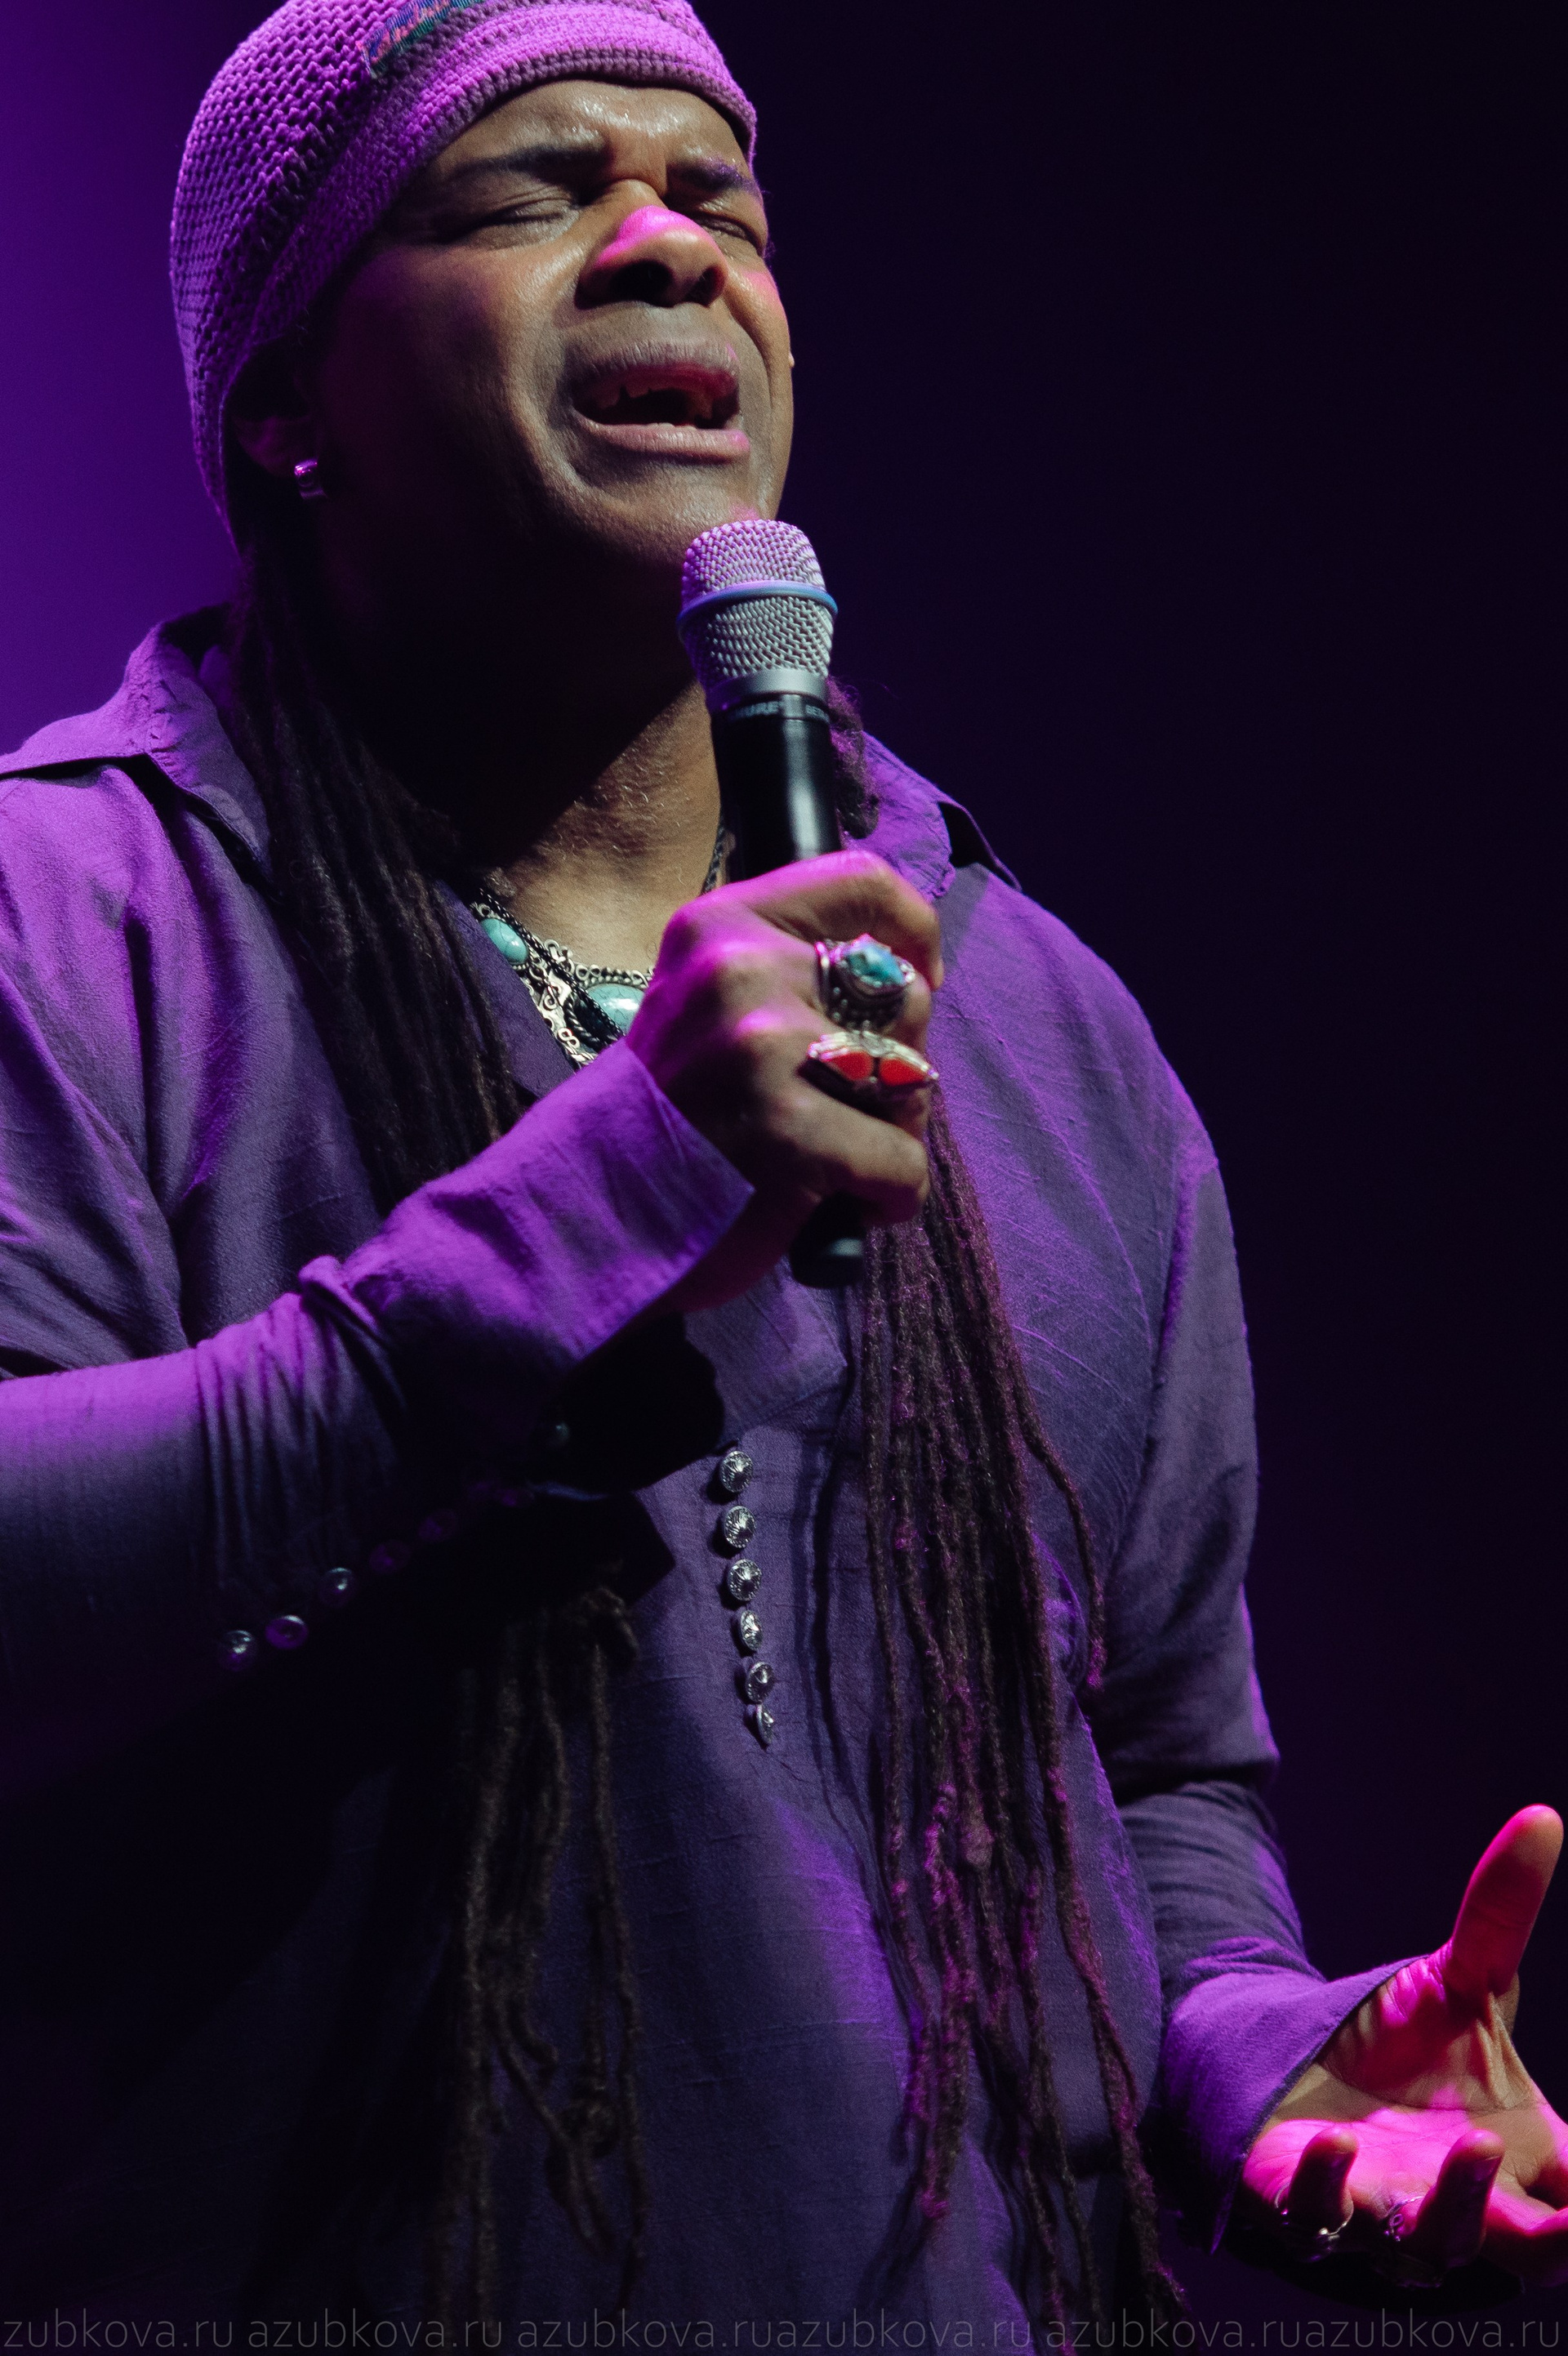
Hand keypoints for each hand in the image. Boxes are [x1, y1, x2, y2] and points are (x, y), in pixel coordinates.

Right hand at [627, 849, 940, 1312]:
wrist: (584, 1215)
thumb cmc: (663, 1118)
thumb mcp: (704, 1004)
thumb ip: (784, 968)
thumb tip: (903, 971)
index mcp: (721, 925)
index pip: (862, 882)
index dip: (914, 934)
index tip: (919, 980)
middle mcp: (741, 969)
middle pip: (906, 994)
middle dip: (900, 1063)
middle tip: (843, 1107)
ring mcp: (764, 1047)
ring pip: (914, 1080)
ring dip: (892, 1131)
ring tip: (830, 1157)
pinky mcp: (788, 1131)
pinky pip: (903, 1162)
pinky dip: (888, 1196)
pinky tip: (840, 1204)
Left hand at [1240, 1807, 1567, 2286]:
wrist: (1292, 2061)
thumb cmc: (1403, 2043)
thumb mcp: (1459, 1979)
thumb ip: (1501, 1914)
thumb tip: (1541, 1815)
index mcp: (1521, 2161)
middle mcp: (1465, 2205)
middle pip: (1530, 2251)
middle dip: (1555, 2240)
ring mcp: (1387, 2215)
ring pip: (1432, 2246)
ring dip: (1456, 2208)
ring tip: (1469, 2144)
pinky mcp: (1305, 2206)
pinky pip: (1316, 2219)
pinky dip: (1327, 2190)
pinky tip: (1334, 2145)